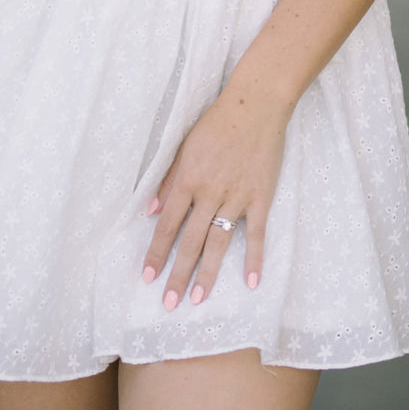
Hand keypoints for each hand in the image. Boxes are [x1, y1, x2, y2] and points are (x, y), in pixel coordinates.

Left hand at [140, 85, 290, 310]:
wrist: (256, 105)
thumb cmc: (217, 122)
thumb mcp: (184, 146)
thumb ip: (168, 180)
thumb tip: (152, 211)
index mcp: (188, 179)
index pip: (168, 225)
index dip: (157, 253)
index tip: (147, 277)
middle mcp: (210, 192)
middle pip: (191, 241)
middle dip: (178, 274)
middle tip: (168, 304)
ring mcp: (237, 196)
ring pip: (219, 242)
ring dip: (207, 273)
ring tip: (197, 298)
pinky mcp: (260, 196)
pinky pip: (257, 233)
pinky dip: (254, 259)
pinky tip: (251, 283)